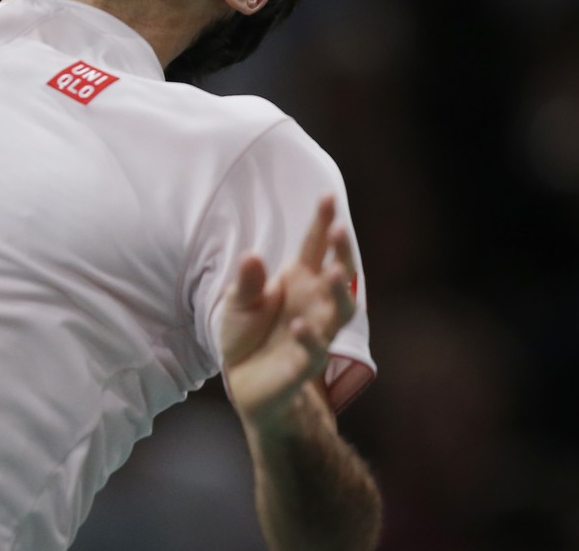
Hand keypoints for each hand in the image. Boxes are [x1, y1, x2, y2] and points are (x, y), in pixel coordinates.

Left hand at [219, 195, 356, 431]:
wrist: (247, 382)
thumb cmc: (248, 334)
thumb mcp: (237, 302)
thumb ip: (246, 281)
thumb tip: (252, 256)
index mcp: (298, 280)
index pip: (314, 247)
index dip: (323, 222)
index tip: (328, 196)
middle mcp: (313, 303)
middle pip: (338, 273)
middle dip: (341, 252)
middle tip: (338, 229)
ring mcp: (314, 332)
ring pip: (339, 311)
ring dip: (339, 292)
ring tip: (336, 273)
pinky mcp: (304, 363)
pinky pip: (314, 351)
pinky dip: (309, 338)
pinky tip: (301, 325)